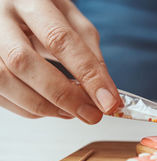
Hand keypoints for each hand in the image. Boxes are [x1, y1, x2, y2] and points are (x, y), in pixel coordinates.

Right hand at [0, 0, 121, 122]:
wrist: (12, 4)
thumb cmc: (44, 11)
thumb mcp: (73, 21)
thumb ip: (89, 53)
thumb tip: (105, 93)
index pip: (60, 39)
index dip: (87, 75)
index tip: (108, 101)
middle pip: (24, 62)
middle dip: (63, 96)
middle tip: (91, 114)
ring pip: (5, 81)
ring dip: (44, 106)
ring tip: (72, 112)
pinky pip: (0, 93)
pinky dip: (29, 108)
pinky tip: (50, 108)